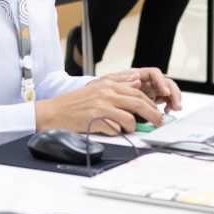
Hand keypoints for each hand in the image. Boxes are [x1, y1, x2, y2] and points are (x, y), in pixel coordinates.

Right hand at [35, 78, 162, 134]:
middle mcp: (106, 93)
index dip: (150, 103)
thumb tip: (138, 81)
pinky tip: (110, 130)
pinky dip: (117, 132)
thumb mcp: (97, 88)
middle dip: (152, 115)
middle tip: (158, 123)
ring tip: (126, 128)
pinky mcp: (96, 120)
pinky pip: (116, 129)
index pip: (137, 92)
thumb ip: (118, 85)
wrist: (54, 112)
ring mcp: (101, 107)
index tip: (156, 112)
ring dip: (132, 127)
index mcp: (108, 84)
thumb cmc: (76, 103)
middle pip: (139, 103)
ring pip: (130, 119)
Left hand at [99, 67, 182, 114]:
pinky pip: (164, 101)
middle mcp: (146, 81)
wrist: (96, 101)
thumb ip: (123, 82)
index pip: (154, 73)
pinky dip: (168, 105)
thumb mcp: (109, 84)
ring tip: (174, 109)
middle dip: (173, 92)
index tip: (164, 92)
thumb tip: (137, 80)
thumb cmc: (102, 89)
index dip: (161, 81)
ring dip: (174, 99)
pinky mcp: (151, 100)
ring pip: (167, 91)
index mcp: (137, 74)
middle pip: (165, 82)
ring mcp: (150, 91)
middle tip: (176, 105)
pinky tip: (167, 111)